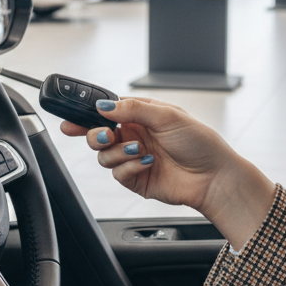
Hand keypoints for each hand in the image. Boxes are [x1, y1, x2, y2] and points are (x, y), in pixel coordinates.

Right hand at [60, 97, 276, 247]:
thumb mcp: (166, 115)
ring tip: (139, 150)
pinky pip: (117, 173)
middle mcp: (133, 136)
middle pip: (97, 134)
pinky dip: (129, 167)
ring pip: (103, 156)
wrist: (214, 177)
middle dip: (94, 135)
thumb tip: (103, 106)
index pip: (105, 112)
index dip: (86, 115)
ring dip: (118, 152)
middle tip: (105, 135)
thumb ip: (132, 109)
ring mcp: (133, 158)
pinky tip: (148, 163)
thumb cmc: (199, 142)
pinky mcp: (136, 179)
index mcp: (139, 116)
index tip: (71, 118)